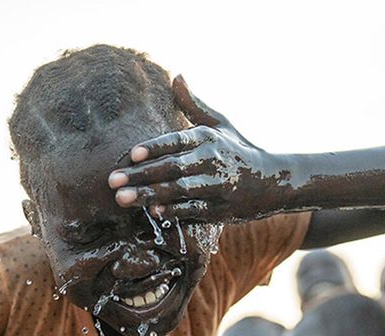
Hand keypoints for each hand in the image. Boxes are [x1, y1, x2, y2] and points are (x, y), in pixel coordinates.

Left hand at [108, 75, 285, 221]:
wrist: (271, 180)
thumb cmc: (236, 149)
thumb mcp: (219, 124)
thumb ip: (193, 104)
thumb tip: (176, 75)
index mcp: (208, 138)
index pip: (177, 141)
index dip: (154, 148)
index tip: (131, 154)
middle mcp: (212, 160)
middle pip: (172, 168)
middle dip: (140, 175)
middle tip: (112, 180)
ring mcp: (216, 185)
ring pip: (179, 190)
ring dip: (149, 195)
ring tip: (122, 199)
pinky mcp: (220, 208)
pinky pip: (193, 209)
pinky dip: (174, 211)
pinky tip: (153, 211)